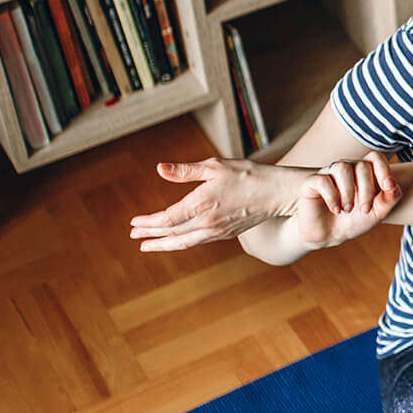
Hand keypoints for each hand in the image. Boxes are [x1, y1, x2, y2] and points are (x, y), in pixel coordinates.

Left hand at [129, 157, 311, 251]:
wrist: (279, 193)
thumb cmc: (248, 174)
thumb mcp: (215, 166)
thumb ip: (185, 171)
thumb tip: (159, 169)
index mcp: (202, 204)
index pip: (167, 219)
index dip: (148, 222)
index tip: (133, 223)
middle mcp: (207, 222)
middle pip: (172, 234)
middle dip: (151, 235)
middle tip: (134, 236)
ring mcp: (217, 231)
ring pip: (184, 243)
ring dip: (163, 244)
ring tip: (148, 246)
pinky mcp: (226, 234)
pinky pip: (197, 242)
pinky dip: (181, 243)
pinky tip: (176, 240)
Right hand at [289, 154, 400, 248]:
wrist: (329, 235)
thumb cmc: (354, 221)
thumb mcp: (377, 213)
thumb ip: (390, 198)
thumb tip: (393, 184)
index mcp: (364, 172)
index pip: (375, 157)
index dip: (384, 169)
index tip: (388, 187)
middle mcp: (347, 168)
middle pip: (361, 165)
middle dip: (367, 190)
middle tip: (365, 210)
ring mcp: (329, 174)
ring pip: (342, 168)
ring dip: (349, 192)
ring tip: (348, 209)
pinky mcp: (312, 183)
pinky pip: (323, 180)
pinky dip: (332, 197)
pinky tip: (335, 209)